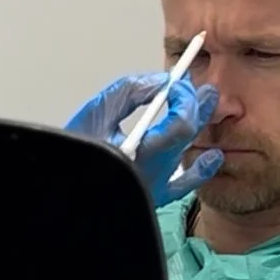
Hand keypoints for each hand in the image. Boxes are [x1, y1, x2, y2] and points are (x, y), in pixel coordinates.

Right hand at [65, 73, 222, 205]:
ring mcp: (156, 187)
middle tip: (197, 85)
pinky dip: (201, 170)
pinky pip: (185, 186)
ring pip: (188, 152)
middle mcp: (154, 173)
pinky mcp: (153, 197)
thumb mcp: (96, 112)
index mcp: (140, 155)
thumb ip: (130, 92)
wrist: (65, 197)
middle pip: (188, 134)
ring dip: (198, 125)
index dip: (185, 99)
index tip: (178, 81)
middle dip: (195, 104)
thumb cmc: (73, 155)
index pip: (180, 124)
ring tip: (206, 102)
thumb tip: (162, 82)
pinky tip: (214, 156)